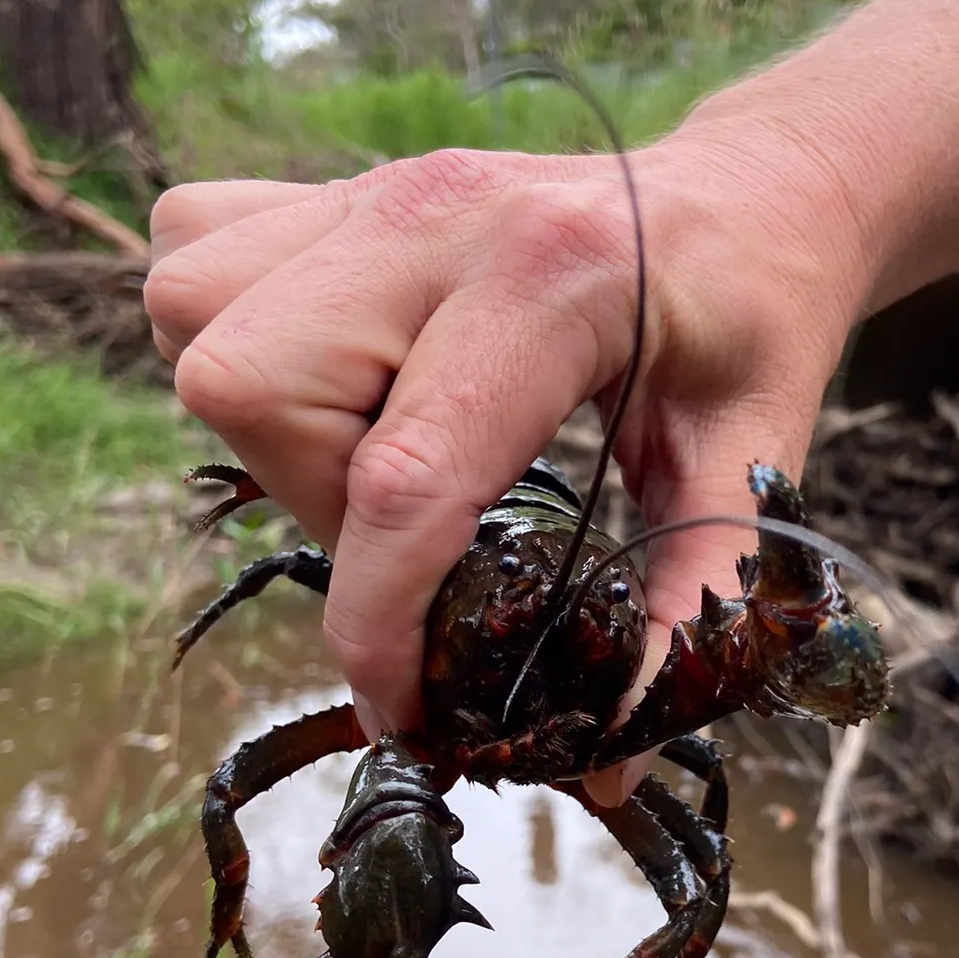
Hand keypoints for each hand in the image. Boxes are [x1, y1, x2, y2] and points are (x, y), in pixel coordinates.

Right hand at [145, 127, 872, 802]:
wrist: (757, 191)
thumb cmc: (762, 318)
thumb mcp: (753, 461)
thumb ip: (684, 608)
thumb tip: (606, 769)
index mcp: (556, 280)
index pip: (405, 474)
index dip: (380, 624)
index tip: (403, 706)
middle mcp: (439, 215)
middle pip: (250, 382)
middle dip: (311, 500)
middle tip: (417, 523)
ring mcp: (381, 189)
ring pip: (196, 310)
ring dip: (269, 419)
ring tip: (380, 441)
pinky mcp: (350, 190)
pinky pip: (199, 246)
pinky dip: (233, 329)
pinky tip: (339, 372)